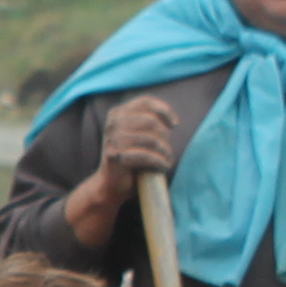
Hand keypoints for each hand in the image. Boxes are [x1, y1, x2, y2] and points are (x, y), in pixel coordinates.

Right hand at [64, 93, 185, 250]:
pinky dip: (160, 162)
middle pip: (151, 121)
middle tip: (167, 150)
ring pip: (151, 139)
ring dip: (165, 151)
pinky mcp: (116, 156)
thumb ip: (148, 122)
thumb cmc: (131, 159)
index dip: (164, 110)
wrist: (110, 185)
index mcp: (118, 113)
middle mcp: (113, 123)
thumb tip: (172, 120)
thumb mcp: (138, 134)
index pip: (145, 101)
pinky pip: (146, 156)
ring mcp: (113, 139)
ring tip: (167, 159)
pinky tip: (163, 166)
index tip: (175, 124)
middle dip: (165, 136)